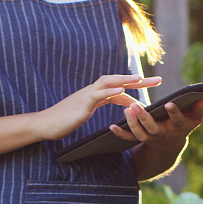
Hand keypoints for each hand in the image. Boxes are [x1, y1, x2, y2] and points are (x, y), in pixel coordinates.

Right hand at [31, 74, 162, 140]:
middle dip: (138, 80)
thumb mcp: (84, 112)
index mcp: (95, 94)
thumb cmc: (63, 121)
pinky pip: (97, 94)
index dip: (136, 85)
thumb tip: (102, 105)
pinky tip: (121, 90)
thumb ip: (95, 105)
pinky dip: (109, 91)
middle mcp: (92, 91)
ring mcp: (86, 96)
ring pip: (108, 82)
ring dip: (125, 79)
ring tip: (140, 78)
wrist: (44, 124)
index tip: (152, 84)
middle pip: (118, 80)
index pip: (119, 86)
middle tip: (158, 80)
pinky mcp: (81, 105)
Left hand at [111, 97, 202, 151]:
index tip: (169, 104)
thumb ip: (198, 111)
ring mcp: (151, 138)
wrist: (170, 147)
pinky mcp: (141, 139)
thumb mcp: (193, 121)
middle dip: (144, 118)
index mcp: (176, 128)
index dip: (174, 113)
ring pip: (140, 133)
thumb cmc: (183, 127)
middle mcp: (163, 134)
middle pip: (153, 128)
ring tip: (127, 109)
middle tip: (136, 106)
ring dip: (132, 123)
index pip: (176, 120)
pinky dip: (120, 133)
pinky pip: (129, 138)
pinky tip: (112, 126)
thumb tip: (201, 99)